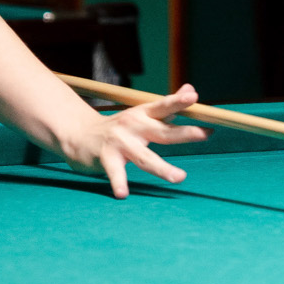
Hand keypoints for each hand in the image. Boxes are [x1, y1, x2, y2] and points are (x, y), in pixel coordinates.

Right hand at [61, 84, 209, 198]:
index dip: (179, 101)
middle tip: (204, 134)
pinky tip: (122, 194)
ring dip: (162, 168)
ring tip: (179, 177)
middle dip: (183, 133)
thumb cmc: (119, 128)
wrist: (80, 135)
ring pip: (145, 157)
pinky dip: (119, 183)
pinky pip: (115, 173)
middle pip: (162, 131)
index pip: (164, 106)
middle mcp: (133, 126)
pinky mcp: (106, 158)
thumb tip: (190, 89)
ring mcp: (119, 142)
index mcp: (143, 114)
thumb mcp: (142, 113)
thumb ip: (167, 106)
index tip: (194, 97)